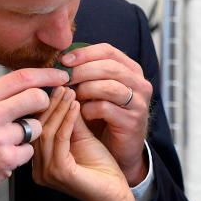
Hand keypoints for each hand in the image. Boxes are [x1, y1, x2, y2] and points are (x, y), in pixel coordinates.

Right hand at [0, 68, 68, 200]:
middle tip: (41, 109)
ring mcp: (0, 138)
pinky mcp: (8, 158)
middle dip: (45, 103)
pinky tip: (7, 154)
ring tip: (12, 139)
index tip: (61, 75)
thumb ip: (0, 96)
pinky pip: (30, 150)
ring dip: (31, 133)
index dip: (47, 74)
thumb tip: (33, 84)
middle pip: (36, 98)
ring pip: (37, 127)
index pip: (22, 77)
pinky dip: (23, 153)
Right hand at [32, 86, 132, 200]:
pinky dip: (67, 120)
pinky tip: (76, 106)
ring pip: (47, 132)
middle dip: (51, 104)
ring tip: (70, 91)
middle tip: (61, 84)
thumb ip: (70, 119)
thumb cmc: (101, 169)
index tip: (56, 84)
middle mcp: (38, 169)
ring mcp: (46, 172)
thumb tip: (64, 91)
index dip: (45, 105)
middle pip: (38, 129)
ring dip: (59, 109)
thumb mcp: (82, 137)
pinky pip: (60, 140)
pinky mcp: (59, 172)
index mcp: (39, 162)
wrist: (116, 193)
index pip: (36, 128)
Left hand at [60, 43, 153, 185]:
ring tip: (72, 98)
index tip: (63, 60)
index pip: (108, 51)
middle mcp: (139, 83)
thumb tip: (61, 60)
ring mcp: (138, 102)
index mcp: (131, 70)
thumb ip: (85, 74)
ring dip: (84, 90)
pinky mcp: (133, 121)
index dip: (84, 53)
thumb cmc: (104, 116)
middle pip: (109, 66)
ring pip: (108, 87)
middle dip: (81, 71)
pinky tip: (81, 114)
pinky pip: (105, 108)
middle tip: (63, 79)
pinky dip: (88, 109)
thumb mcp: (95, 91)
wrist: (120, 149)